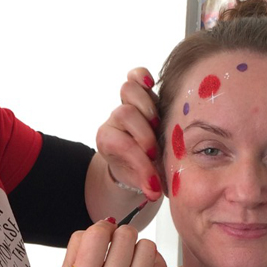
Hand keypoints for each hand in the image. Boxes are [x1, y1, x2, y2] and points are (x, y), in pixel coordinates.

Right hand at [62, 219, 168, 266]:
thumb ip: (79, 246)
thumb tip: (106, 222)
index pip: (97, 233)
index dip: (103, 228)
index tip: (105, 234)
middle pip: (126, 235)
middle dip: (122, 236)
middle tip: (120, 248)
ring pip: (147, 246)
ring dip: (139, 249)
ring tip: (132, 262)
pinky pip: (161, 265)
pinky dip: (153, 264)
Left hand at [96, 67, 161, 200]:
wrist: (140, 162)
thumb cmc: (143, 172)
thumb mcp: (144, 181)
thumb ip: (147, 182)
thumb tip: (153, 190)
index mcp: (108, 142)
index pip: (122, 145)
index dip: (139, 159)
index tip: (152, 177)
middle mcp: (114, 122)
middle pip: (126, 114)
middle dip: (144, 133)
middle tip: (156, 149)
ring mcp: (126, 105)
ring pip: (129, 91)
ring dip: (148, 106)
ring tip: (158, 123)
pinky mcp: (139, 95)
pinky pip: (135, 76)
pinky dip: (143, 77)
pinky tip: (152, 84)